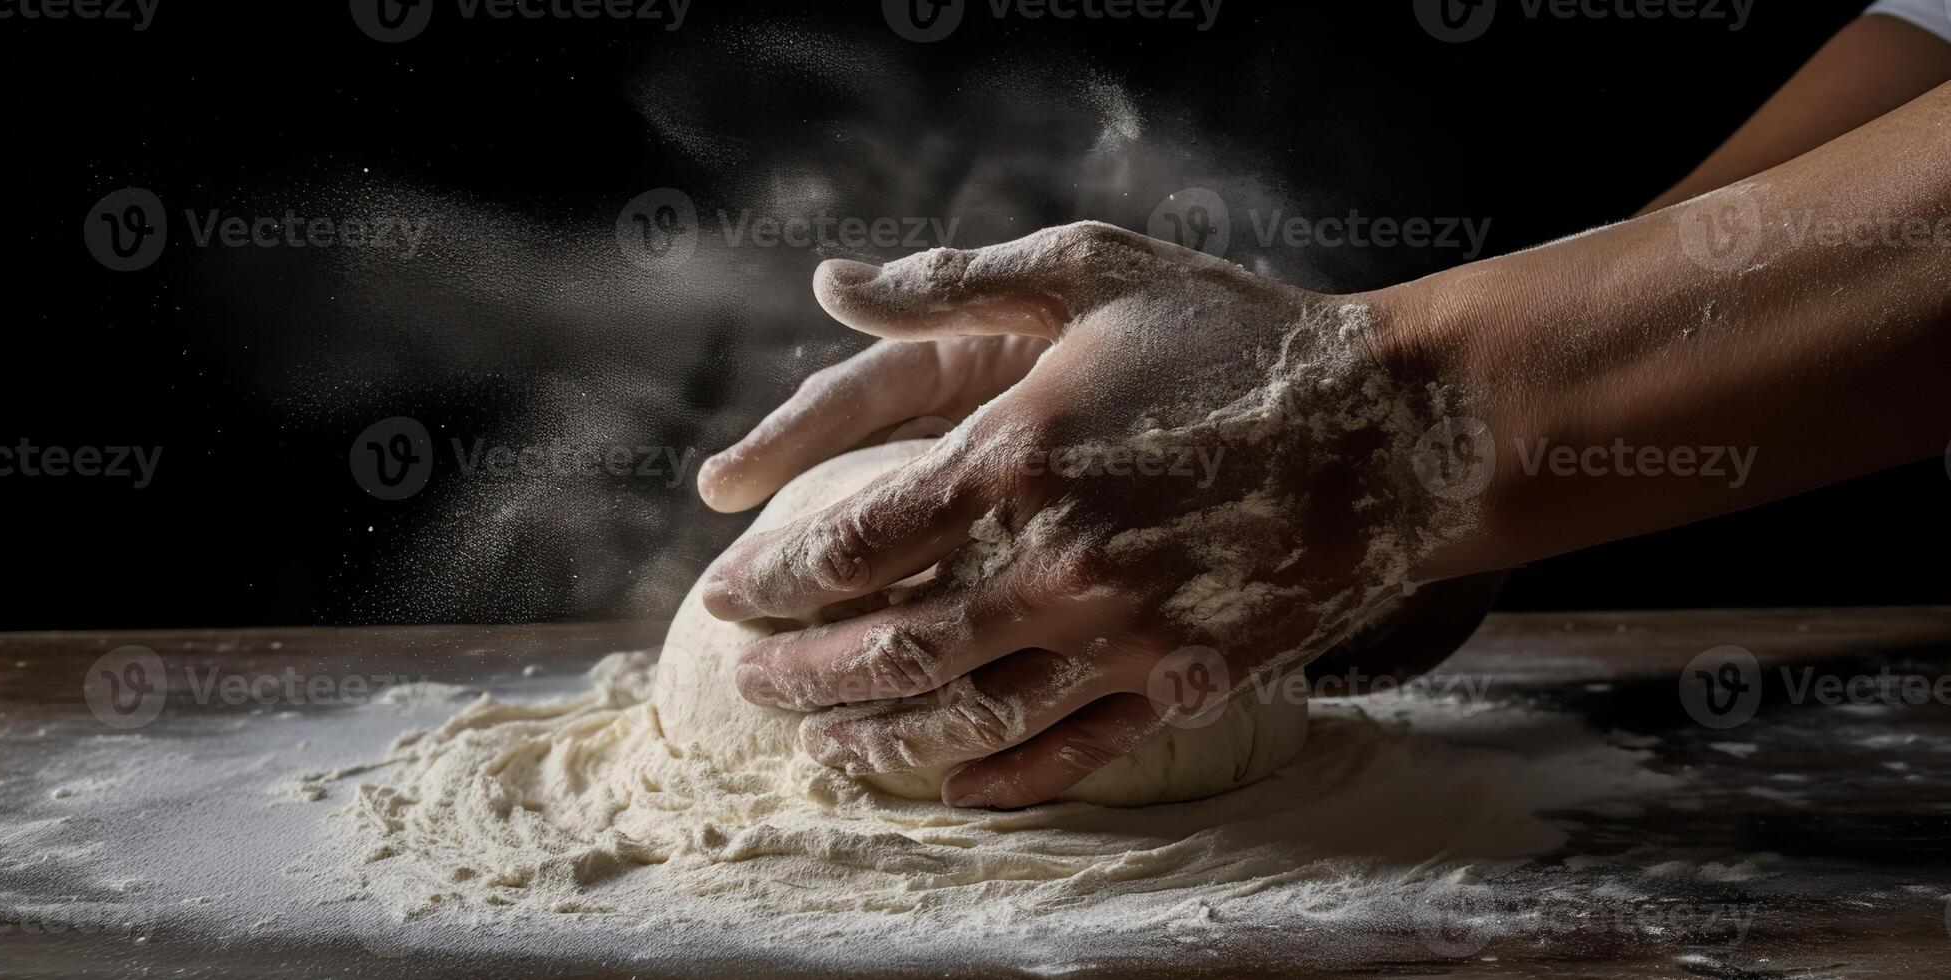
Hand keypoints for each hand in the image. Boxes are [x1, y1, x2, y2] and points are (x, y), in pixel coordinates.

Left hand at [702, 222, 1475, 807]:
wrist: (1397, 428)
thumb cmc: (1238, 339)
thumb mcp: (1094, 274)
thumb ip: (951, 281)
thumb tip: (831, 280)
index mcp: (1013, 458)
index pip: (845, 545)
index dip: (768, 581)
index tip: (726, 596)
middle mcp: (1051, 564)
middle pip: (882, 649)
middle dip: (797, 675)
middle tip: (750, 682)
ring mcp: (1118, 638)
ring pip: (960, 718)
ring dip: (872, 739)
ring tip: (821, 744)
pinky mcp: (1181, 684)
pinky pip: (1066, 754)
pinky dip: (995, 777)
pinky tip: (949, 781)